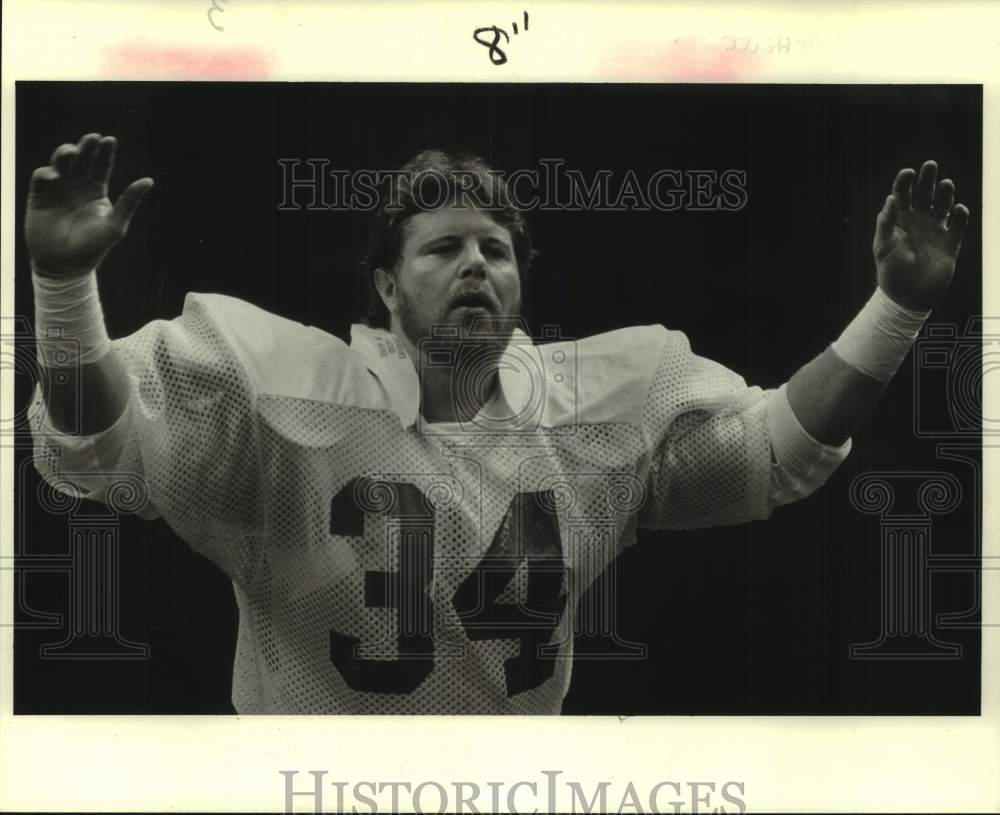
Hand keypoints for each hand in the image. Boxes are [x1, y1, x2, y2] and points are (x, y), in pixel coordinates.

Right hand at [25, 133, 152, 278]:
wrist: (64, 265)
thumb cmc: (93, 248)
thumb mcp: (115, 224)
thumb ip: (129, 201)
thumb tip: (149, 179)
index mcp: (96, 190)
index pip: (102, 165)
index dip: (105, 152)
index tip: (110, 140)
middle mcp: (77, 185)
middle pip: (82, 159)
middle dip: (86, 146)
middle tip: (93, 138)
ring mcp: (58, 188)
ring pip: (61, 162)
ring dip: (66, 153)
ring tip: (74, 152)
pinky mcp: (39, 195)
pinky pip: (42, 177)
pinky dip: (48, 173)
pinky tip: (55, 176)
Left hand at [873, 160, 969, 310]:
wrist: (908, 297)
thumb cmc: (891, 272)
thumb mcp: (884, 248)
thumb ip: (886, 225)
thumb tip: (890, 200)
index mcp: (899, 220)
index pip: (901, 195)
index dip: (904, 182)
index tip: (908, 172)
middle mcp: (918, 221)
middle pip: (924, 194)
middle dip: (928, 179)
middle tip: (930, 165)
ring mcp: (935, 231)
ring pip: (943, 205)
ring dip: (945, 194)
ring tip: (946, 184)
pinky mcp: (950, 243)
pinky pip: (958, 225)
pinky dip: (960, 216)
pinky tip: (958, 210)